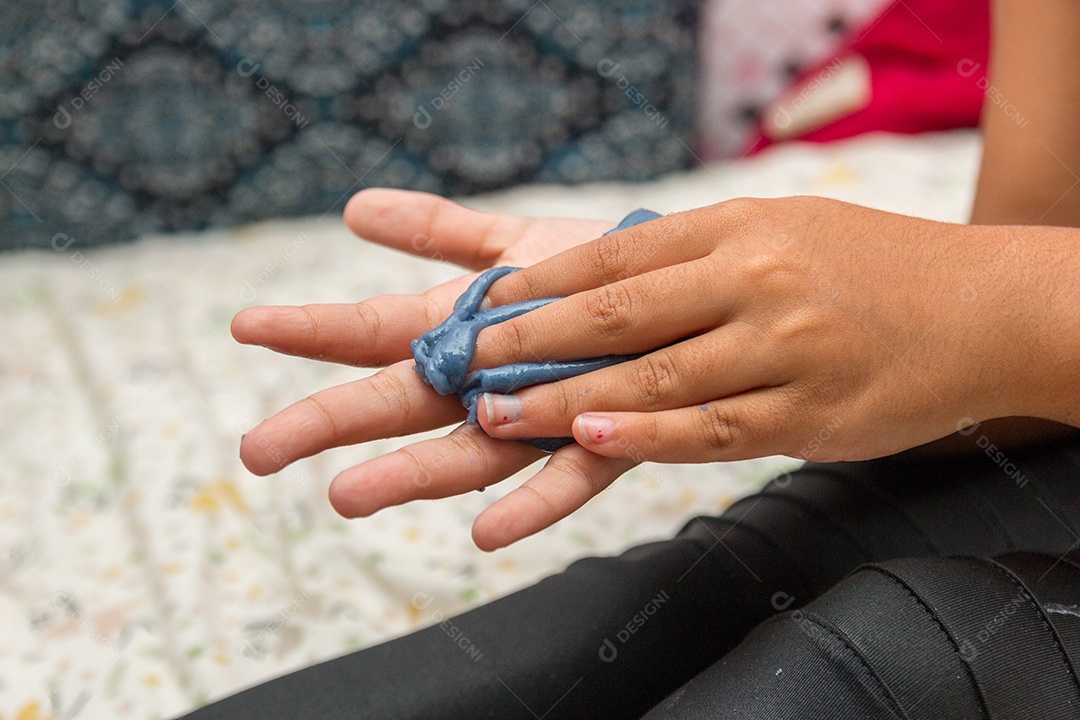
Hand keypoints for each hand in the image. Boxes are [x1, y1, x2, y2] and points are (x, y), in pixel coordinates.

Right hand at [233, 189, 635, 549]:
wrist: (684, 289)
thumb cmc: (594, 271)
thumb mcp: (511, 243)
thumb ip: (438, 231)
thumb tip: (355, 209)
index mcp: (461, 332)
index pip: (373, 331)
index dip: (311, 328)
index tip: (245, 325)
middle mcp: (489, 383)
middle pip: (399, 403)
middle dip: (327, 422)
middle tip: (257, 450)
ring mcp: (541, 416)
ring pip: (466, 453)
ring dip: (408, 475)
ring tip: (348, 496)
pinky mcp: (604, 437)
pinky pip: (567, 476)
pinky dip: (531, 505)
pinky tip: (490, 532)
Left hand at [469, 196, 1033, 462]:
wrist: (982, 307)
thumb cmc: (866, 265)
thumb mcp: (779, 230)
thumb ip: (695, 256)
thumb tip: (598, 286)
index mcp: (738, 228)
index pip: (614, 256)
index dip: (536, 287)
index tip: (478, 310)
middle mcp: (756, 279)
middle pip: (618, 314)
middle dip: (528, 344)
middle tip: (461, 367)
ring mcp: (784, 348)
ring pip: (655, 379)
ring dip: (564, 401)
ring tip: (497, 415)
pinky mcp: (810, 414)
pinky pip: (712, 431)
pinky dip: (644, 436)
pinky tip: (590, 438)